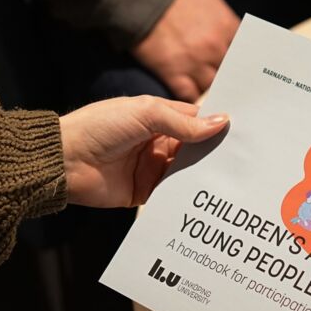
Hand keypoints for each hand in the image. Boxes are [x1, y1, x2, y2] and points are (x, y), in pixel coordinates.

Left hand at [59, 95, 228, 206]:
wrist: (64, 161)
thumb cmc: (99, 127)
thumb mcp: (145, 114)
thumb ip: (183, 123)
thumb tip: (221, 122)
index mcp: (156, 117)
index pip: (194, 120)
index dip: (216, 124)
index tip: (244, 130)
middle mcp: (156, 142)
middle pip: (194, 147)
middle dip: (215, 152)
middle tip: (246, 157)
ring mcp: (150, 168)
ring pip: (186, 171)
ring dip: (204, 174)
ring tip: (234, 178)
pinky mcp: (144, 192)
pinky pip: (172, 194)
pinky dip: (188, 194)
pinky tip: (209, 197)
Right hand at [132, 0, 239, 101]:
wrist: (146, 0)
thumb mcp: (210, 2)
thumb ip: (226, 22)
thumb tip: (235, 40)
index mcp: (226, 28)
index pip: (244, 53)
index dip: (243, 63)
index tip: (243, 71)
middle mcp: (213, 47)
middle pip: (229, 73)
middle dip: (229, 80)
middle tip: (231, 89)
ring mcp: (194, 62)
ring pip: (211, 87)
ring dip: (211, 92)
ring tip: (213, 98)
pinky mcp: (173, 73)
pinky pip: (189, 94)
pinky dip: (192, 98)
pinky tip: (194, 100)